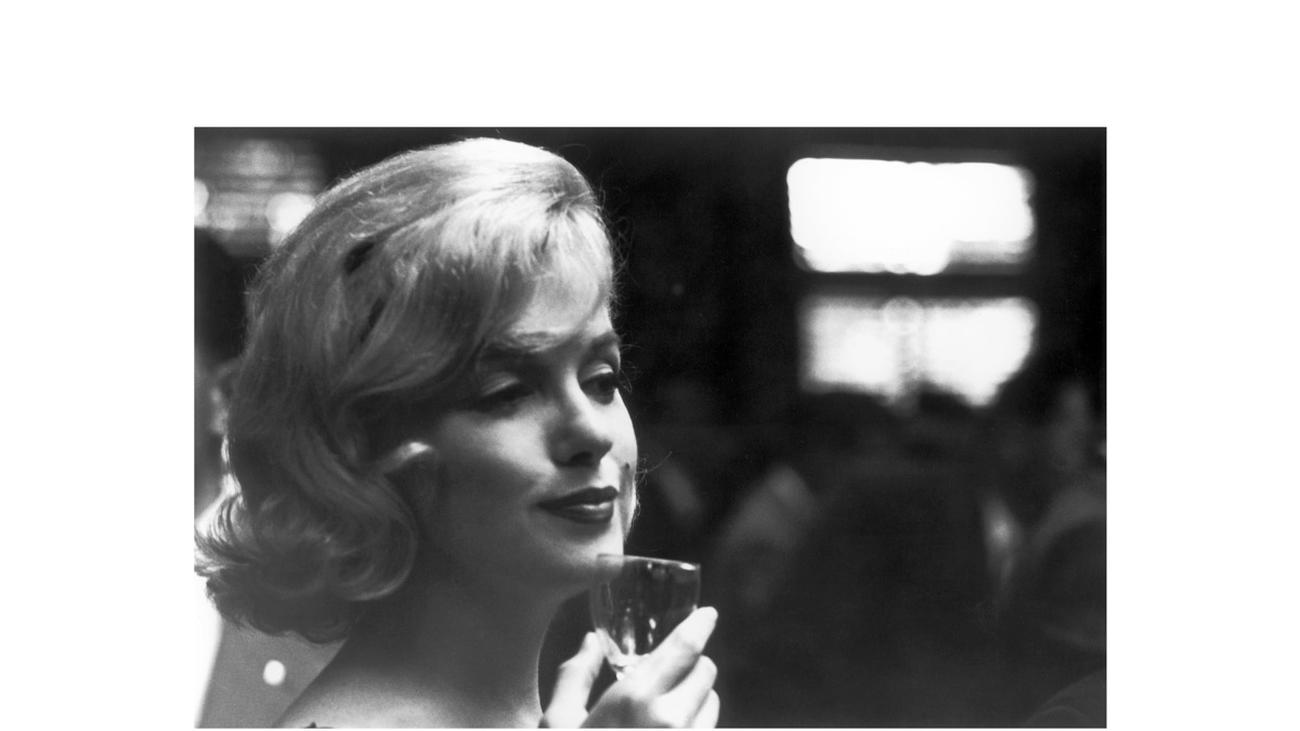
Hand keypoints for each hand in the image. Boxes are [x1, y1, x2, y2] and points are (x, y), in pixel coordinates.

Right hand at [543, 607, 720, 727]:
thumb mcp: (558, 723)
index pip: (685, 648)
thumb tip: (589, 642)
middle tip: (671, 669)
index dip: (700, 625)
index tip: (707, 614)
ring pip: (711, 704)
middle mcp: (670, 721)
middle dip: (692, 665)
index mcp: (634, 699)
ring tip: (666, 707)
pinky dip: (695, 725)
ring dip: (697, 697)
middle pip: (706, 672)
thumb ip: (575, 677)